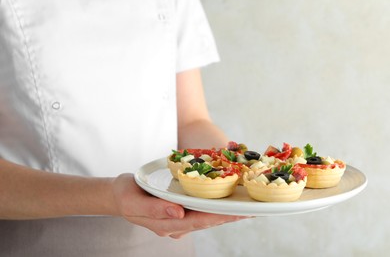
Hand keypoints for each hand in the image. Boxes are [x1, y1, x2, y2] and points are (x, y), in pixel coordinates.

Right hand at [112, 173, 247, 238]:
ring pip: (206, 218)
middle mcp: (175, 225)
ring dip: (227, 213)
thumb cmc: (126, 195)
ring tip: (248, 207)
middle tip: (253, 210)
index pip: (197, 221)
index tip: (237, 213)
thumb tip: (178, 212)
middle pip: (207, 221)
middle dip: (230, 216)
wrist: (119, 195)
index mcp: (166, 224)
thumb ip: (155, 208)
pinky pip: (201, 211)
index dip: (218, 217)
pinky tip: (228, 202)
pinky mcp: (180, 212)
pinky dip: (216, 207)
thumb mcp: (134, 201)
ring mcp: (178, 219)